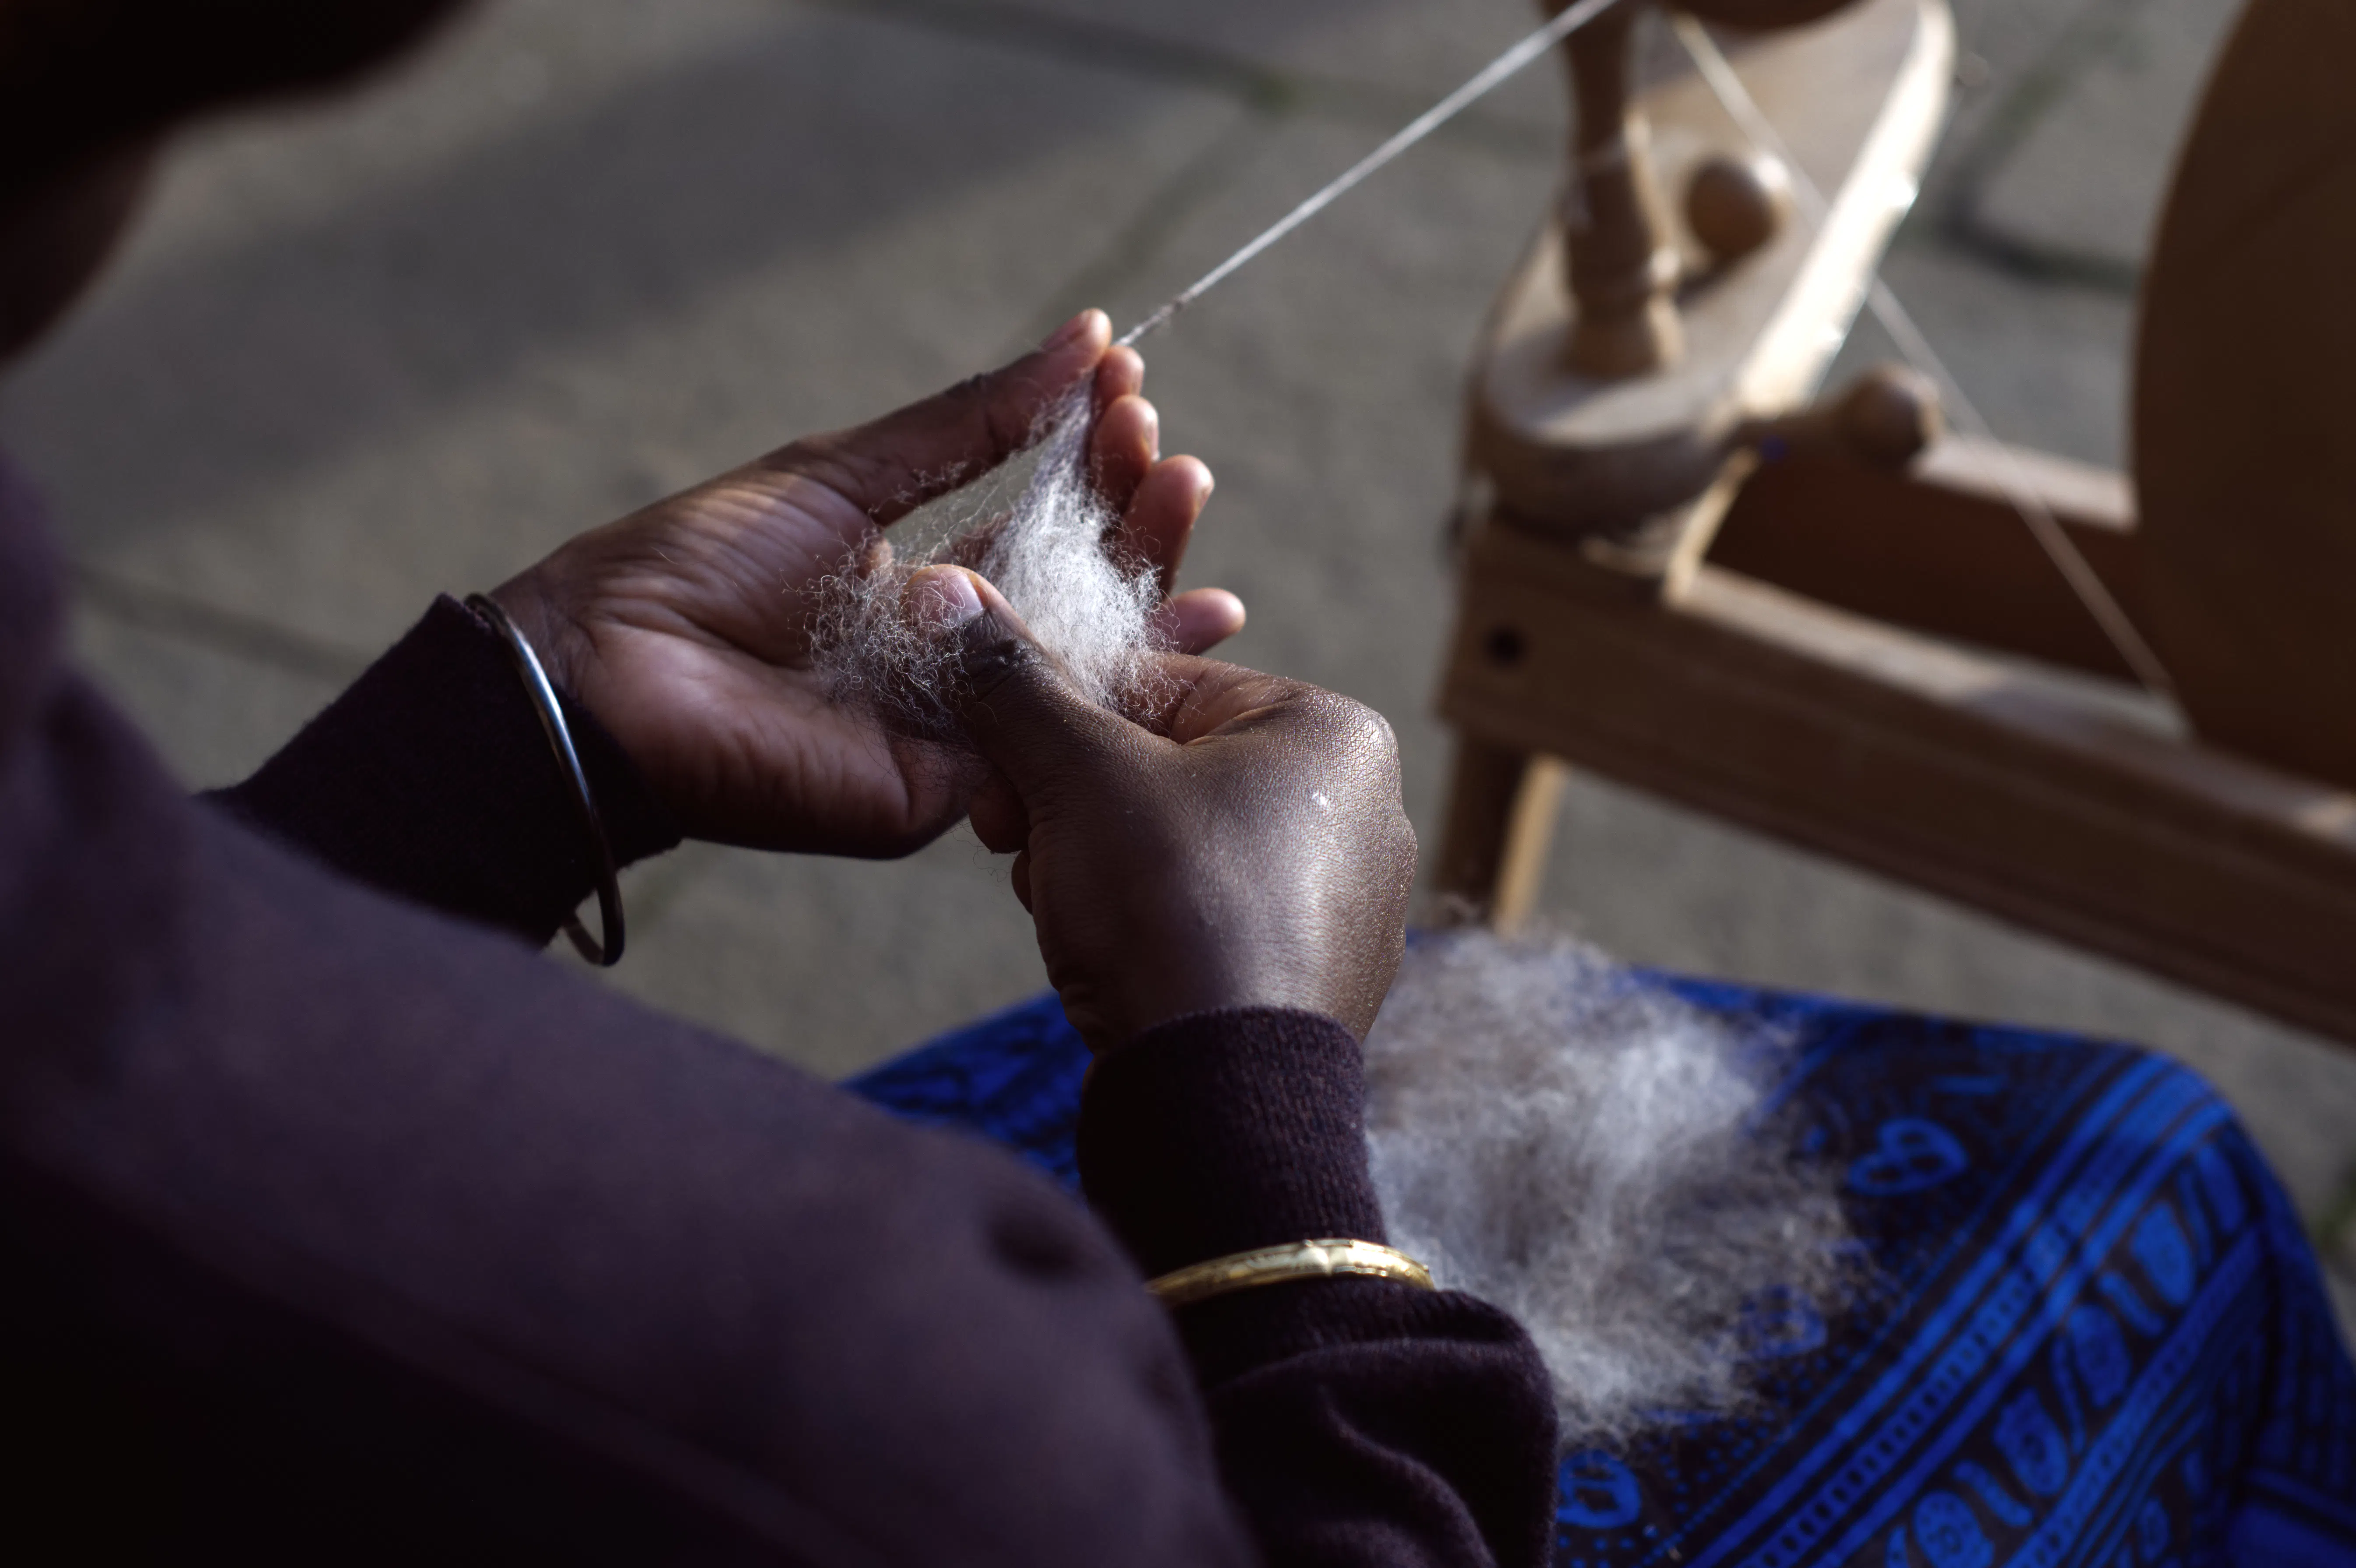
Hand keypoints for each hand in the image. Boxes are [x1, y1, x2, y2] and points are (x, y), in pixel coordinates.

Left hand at [489, 311, 1245, 854]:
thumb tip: (1081, 338)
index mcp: (932, 593)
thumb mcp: (844, 473)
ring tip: (1185, 490)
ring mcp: (960, 730)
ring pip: (1084, 661)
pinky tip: (1196, 616)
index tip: (1132, 392)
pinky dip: (1125, 679)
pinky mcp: (949, 788)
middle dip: (1137, 517)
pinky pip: (1051, 735)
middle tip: (1172, 451)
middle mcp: (960, 665)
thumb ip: (969, 424)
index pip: (1045, 531)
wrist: (610, 670)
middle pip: (1081, 594)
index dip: (1094, 466)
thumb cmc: (698, 566)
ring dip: (1154, 578)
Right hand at [909, 567, 1416, 1049]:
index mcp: (1332, 731)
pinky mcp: (1313, 977)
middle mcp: (1361, 808)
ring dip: (1094, 863)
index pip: (1162, 684)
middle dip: (1072, 801)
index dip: (1057, 719)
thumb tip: (952, 601)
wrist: (1218, 1098)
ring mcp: (1345, 902)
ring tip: (1061, 905)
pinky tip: (1107, 958)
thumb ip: (1016, 683)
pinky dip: (1145, 926)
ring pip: (1176, 844)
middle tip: (1014, 839)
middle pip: (1166, 766)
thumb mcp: (1075, 773)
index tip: (997, 767)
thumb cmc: (1172, 908)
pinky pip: (1207, 918)